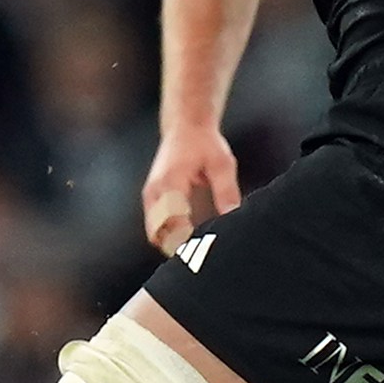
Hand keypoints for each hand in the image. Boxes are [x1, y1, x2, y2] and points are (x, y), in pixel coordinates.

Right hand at [143, 127, 240, 256]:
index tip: (205, 251)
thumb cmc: (205, 143)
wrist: (185, 126)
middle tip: (202, 256)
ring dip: (172, 242)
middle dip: (177, 247)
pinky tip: (191, 238)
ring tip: (198, 249)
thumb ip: (226, 192)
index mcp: (170, 183)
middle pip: (157, 234)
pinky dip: (169, 234)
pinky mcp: (152, 198)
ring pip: (154, 232)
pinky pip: (155, 225)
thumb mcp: (222, 164)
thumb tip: (232, 218)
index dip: (187, 241)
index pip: (173, 222)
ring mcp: (150, 196)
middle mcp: (154, 192)